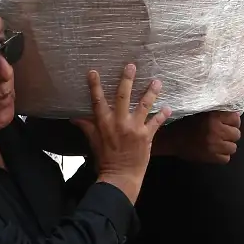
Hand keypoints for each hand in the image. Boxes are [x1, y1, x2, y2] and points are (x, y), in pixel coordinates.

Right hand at [74, 65, 169, 199]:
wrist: (121, 177)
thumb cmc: (105, 160)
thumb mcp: (93, 142)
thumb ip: (87, 127)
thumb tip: (75, 118)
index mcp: (104, 123)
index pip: (97, 101)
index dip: (95, 86)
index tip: (93, 72)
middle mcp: (119, 122)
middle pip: (122, 96)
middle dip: (127, 80)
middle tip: (131, 66)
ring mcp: (134, 128)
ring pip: (144, 105)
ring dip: (151, 92)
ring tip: (157, 81)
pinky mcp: (147, 136)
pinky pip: (156, 122)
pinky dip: (163, 114)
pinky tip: (168, 108)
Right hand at [162, 111, 240, 162]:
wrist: (171, 138)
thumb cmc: (185, 123)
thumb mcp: (202, 112)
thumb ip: (217, 113)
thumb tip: (235, 115)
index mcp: (214, 117)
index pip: (236, 119)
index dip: (232, 121)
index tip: (227, 123)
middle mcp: (216, 130)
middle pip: (236, 134)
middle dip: (230, 134)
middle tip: (222, 134)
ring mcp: (214, 145)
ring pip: (233, 147)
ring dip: (227, 145)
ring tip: (218, 143)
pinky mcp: (211, 157)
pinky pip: (225, 158)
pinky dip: (222, 156)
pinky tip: (215, 151)